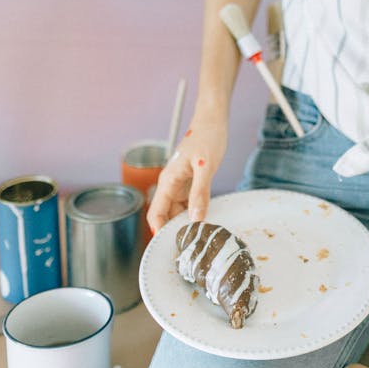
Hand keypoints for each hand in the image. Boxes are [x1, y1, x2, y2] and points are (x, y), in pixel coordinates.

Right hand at [146, 112, 227, 234]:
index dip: (160, 232)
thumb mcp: (206, 166)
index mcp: (168, 180)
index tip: (173, 247)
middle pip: (166, 216)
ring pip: (178, 211)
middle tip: (193, 246)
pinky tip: (207, 218)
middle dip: (176, 231)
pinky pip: (188, 203)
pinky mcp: (190, 182)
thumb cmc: (207, 137)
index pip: (155, 214)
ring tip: (202, 236)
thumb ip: (200, 193)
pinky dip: (195, 212)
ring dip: (187, 222)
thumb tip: (195, 219)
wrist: (213, 120)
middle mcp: (171, 184)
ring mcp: (180, 183)